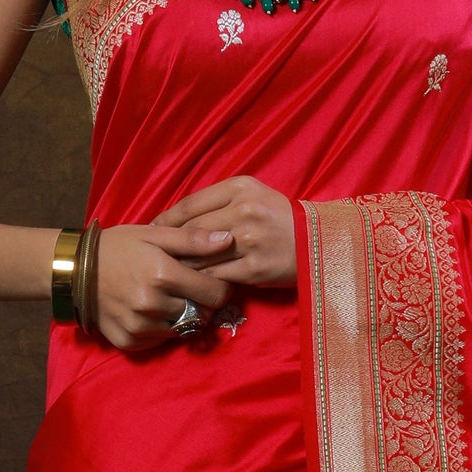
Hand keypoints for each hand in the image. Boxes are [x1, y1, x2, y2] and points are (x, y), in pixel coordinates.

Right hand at [91, 222, 235, 354]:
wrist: (73, 271)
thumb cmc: (117, 247)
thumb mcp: (154, 234)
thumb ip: (192, 239)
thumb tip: (228, 240)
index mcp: (162, 275)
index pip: (215, 293)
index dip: (221, 287)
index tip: (215, 280)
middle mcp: (153, 305)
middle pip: (202, 313)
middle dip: (202, 302)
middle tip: (189, 288)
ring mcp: (140, 327)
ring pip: (183, 329)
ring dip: (183, 316)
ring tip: (168, 298)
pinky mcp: (129, 342)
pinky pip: (161, 340)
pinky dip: (162, 328)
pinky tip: (151, 311)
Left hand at [150, 177, 297, 289]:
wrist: (319, 242)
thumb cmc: (280, 217)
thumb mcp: (253, 195)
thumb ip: (219, 201)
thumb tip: (178, 218)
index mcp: (240, 187)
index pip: (189, 205)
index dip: (165, 220)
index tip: (152, 231)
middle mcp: (243, 211)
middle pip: (190, 231)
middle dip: (168, 245)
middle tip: (153, 255)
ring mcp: (249, 241)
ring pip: (199, 256)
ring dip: (181, 266)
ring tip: (167, 271)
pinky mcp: (254, 268)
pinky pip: (215, 276)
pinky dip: (200, 281)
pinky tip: (191, 284)